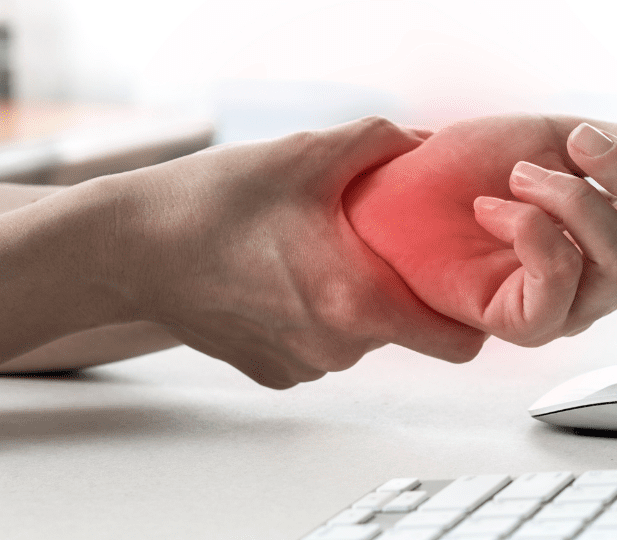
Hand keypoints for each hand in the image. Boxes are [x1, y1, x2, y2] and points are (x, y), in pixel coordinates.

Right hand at [115, 116, 485, 387]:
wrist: (128, 249)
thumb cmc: (213, 204)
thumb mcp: (305, 154)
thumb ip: (380, 143)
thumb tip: (426, 144)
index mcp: (359, 303)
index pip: (457, 343)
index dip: (469, 314)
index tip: (458, 282)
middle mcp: (337, 349)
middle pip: (403, 329)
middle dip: (396, 286)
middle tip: (365, 241)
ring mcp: (303, 367)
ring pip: (359, 336)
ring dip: (352, 299)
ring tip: (313, 251)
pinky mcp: (273, 373)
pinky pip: (320, 346)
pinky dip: (314, 316)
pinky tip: (281, 277)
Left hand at [343, 114, 616, 345]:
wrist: (399, 190)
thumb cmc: (475, 166)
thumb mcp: (562, 139)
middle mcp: (607, 278)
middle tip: (576, 141)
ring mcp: (569, 305)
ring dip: (574, 198)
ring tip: (520, 176)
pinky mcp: (524, 323)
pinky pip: (561, 281)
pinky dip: (531, 227)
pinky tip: (492, 209)